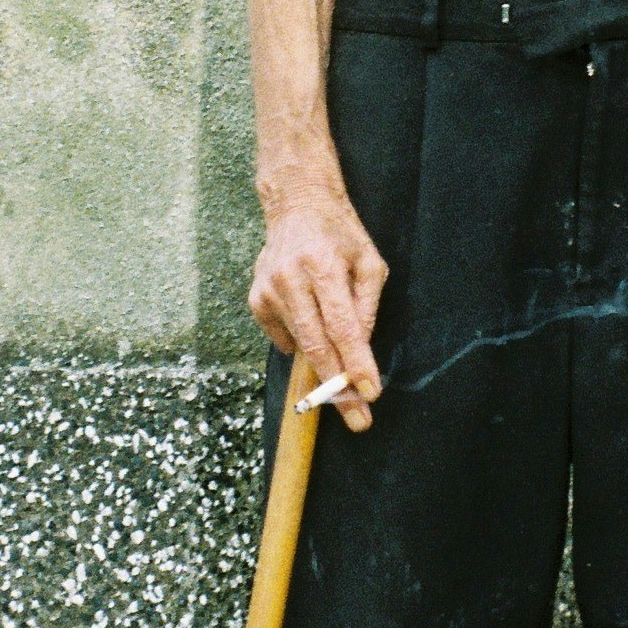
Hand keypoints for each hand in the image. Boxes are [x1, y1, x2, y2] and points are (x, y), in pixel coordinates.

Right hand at [249, 192, 386, 429]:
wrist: (296, 207)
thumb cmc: (341, 237)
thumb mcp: (370, 263)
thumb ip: (367, 306)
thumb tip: (360, 350)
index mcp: (323, 265)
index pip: (343, 326)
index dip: (356, 363)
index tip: (370, 393)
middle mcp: (291, 278)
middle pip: (317, 345)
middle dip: (338, 388)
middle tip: (358, 420)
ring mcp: (269, 290)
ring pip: (300, 345)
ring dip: (323, 371)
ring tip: (343, 383)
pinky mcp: (256, 299)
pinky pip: (283, 338)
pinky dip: (302, 343)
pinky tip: (312, 323)